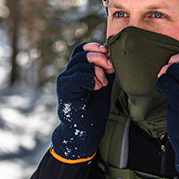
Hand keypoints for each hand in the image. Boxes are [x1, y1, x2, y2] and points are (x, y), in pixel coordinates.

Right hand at [51, 43, 114, 160]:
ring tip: (102, 84)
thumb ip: (106, 71)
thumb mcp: (104, 85)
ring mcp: (64, 81)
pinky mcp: (64, 90)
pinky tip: (96, 87)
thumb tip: (114, 56)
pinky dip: (91, 79)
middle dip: (100, 57)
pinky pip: (78, 76)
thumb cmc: (94, 110)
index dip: (94, 47)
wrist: (85, 131)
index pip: (81, 49)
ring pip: (80, 63)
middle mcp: (68, 74)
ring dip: (97, 71)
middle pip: (82, 53)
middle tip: (110, 68)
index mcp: (76, 71)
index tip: (108, 53)